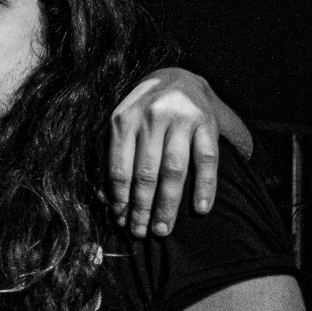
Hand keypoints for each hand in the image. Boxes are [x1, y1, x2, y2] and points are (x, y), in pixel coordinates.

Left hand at [108, 68, 235, 237]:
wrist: (177, 78)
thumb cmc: (142, 114)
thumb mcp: (121, 128)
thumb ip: (110, 159)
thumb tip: (104, 199)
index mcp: (124, 119)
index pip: (120, 167)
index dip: (120, 198)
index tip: (120, 221)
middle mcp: (151, 116)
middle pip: (146, 172)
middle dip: (142, 208)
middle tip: (141, 232)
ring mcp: (181, 118)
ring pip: (174, 169)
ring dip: (168, 204)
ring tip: (163, 229)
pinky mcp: (206, 122)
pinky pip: (207, 159)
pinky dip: (205, 186)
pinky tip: (201, 209)